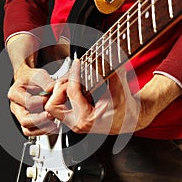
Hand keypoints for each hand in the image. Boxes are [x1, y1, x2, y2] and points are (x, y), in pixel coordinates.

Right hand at [8, 66, 56, 135]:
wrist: (32, 83)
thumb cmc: (33, 79)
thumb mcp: (39, 75)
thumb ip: (46, 82)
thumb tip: (52, 89)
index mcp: (15, 93)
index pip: (28, 102)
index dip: (42, 102)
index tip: (50, 99)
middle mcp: (16, 107)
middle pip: (25, 120)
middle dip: (41, 119)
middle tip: (52, 115)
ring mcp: (21, 116)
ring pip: (28, 130)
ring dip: (43, 128)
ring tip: (54, 123)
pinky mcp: (28, 123)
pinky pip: (33, 132)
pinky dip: (44, 131)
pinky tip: (53, 126)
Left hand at [45, 59, 181, 134]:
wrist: (129, 121)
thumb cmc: (126, 111)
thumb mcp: (121, 92)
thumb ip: (115, 74)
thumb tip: (110, 58)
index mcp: (87, 119)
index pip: (72, 92)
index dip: (74, 74)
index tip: (78, 64)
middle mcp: (77, 123)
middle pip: (52, 105)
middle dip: (60, 88)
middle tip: (71, 79)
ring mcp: (73, 122)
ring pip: (52, 106)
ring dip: (60, 92)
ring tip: (73, 82)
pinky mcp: (73, 119)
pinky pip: (59, 106)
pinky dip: (63, 95)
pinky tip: (74, 88)